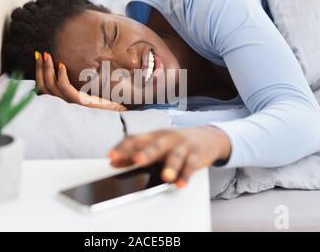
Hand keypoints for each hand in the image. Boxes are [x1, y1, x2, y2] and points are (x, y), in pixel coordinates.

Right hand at [35, 51, 126, 110]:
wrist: (118, 111)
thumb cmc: (105, 101)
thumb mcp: (88, 91)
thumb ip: (78, 83)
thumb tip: (68, 65)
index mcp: (65, 102)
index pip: (44, 89)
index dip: (38, 74)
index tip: (39, 59)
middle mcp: (65, 105)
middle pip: (44, 87)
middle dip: (40, 69)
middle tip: (39, 54)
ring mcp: (71, 104)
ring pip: (51, 86)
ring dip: (47, 69)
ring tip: (47, 56)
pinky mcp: (81, 103)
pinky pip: (65, 88)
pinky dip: (61, 76)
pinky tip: (61, 65)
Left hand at [108, 126, 231, 187]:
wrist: (208, 136)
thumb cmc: (175, 143)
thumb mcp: (155, 145)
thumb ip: (135, 153)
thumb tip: (114, 162)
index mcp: (154, 135)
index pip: (136, 138)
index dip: (123, 146)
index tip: (112, 156)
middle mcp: (168, 138)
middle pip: (155, 145)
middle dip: (146, 153)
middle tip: (137, 160)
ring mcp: (183, 146)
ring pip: (176, 155)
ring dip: (170, 166)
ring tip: (165, 177)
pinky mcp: (197, 155)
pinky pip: (191, 166)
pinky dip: (186, 175)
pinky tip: (180, 184)